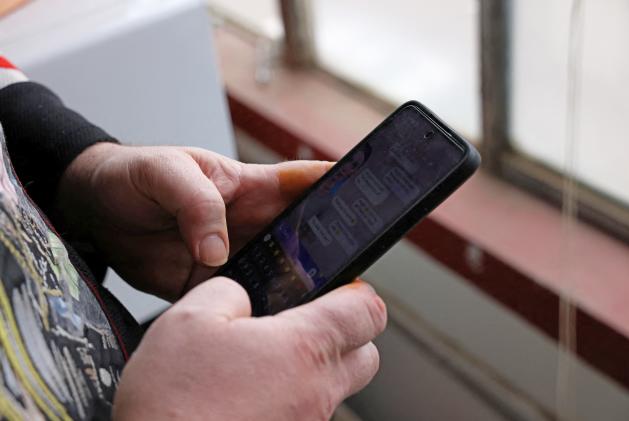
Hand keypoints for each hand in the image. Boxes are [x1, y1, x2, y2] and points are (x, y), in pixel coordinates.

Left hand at [58, 143, 331, 300]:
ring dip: (298, 285)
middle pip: (304, 235)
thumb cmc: (132, 176)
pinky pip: (244, 298)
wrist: (93, 213)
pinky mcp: (211, 281)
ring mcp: (233, 253)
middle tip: (352, 267)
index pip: (306, 181)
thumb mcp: (164, 173)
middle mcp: (249, 221)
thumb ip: (196, 203)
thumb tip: (218, 250)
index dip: (343, 184)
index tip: (375, 193)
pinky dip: (260, 310)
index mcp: (248, 185)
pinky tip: (271, 322)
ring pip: (280, 271)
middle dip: (331, 248)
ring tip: (318, 301)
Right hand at [113, 277, 386, 420]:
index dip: (356, 292)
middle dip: (344, 335)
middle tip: (301, 325)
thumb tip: (241, 297)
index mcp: (303, 349)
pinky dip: (287, 401)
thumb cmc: (173, 403)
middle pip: (364, 355)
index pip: (368, 311)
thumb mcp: (189, 320)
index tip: (338, 289)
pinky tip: (246, 396)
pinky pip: (304, 415)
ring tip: (259, 363)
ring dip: (309, 371)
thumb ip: (228, 292)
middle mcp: (316, 392)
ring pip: (333, 389)